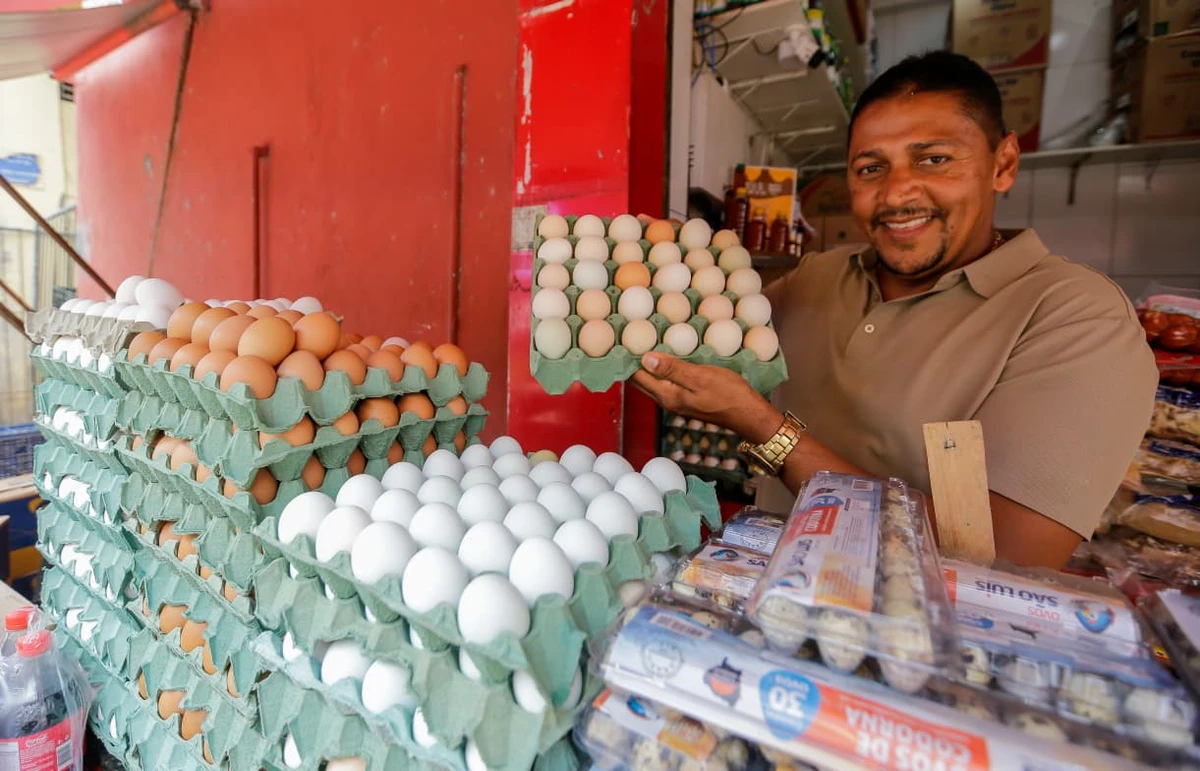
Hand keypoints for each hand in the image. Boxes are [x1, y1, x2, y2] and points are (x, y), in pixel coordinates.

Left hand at [631, 352, 782, 442]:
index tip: (618, 341)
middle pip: (640, 380)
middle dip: (630, 363)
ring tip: (638, 345)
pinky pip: (665, 382)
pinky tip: (663, 358)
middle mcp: (667, 400)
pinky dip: (659, 369)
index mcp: (667, 395)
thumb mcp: (700, 377)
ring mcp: (676, 401)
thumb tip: (644, 359)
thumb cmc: (728, 394)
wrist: (748, 414)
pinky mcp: (686, 398)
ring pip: (652, 381)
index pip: (637, 376)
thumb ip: (672, 369)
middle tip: (622, 340)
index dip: (626, 360)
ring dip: (644, 366)